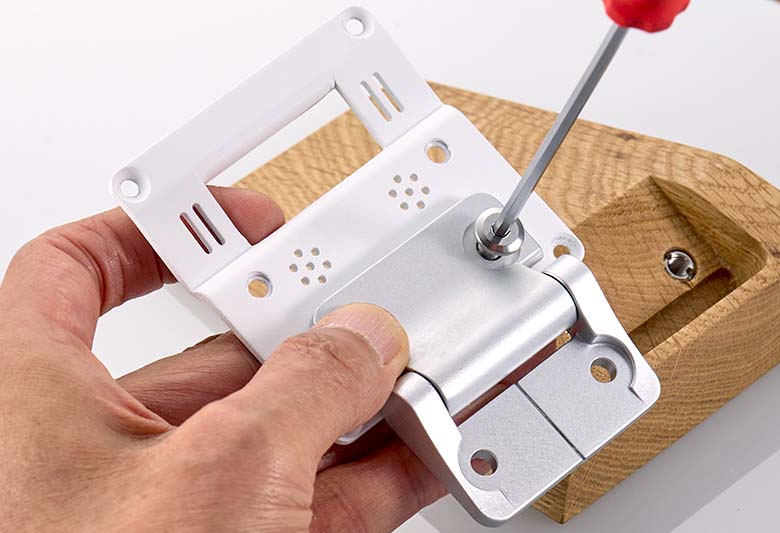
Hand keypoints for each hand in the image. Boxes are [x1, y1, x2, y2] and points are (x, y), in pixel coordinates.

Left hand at [0, 187, 442, 530]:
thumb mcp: (222, 476)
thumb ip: (307, 388)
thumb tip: (360, 341)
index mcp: (32, 393)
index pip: (76, 268)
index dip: (154, 232)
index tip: (233, 222)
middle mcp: (88, 448)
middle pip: (208, 357)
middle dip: (299, 338)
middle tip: (361, 316)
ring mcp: (156, 511)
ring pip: (263, 434)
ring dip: (345, 411)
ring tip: (412, 384)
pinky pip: (292, 498)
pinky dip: (354, 478)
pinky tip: (411, 457)